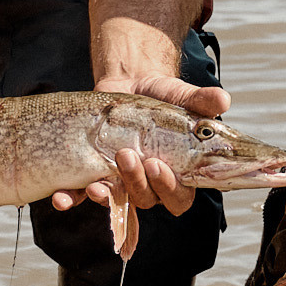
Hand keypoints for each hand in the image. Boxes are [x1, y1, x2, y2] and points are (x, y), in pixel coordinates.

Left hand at [47, 73, 228, 217]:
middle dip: (138, 183)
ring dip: (106, 197)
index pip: (180, 197)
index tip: (158, 166)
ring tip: (97, 183)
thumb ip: (201, 101)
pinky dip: (71, 199)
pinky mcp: (93, 175)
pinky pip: (82, 196)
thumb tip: (224, 99)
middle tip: (129, 156)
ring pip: (117, 201)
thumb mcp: (181, 95)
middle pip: (147, 200)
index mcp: (178, 172)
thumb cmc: (162, 96)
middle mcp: (150, 184)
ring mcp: (120, 181)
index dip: (171, 190)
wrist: (128, 84)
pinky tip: (61, 197)